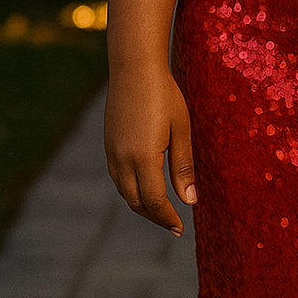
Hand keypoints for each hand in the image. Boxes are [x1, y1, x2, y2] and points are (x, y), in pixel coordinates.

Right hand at [104, 66, 196, 235]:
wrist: (134, 67)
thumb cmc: (165, 95)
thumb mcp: (181, 130)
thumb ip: (183, 167)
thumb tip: (189, 201)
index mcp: (143, 158)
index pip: (154, 201)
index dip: (167, 218)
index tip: (180, 229)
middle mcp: (122, 160)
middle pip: (136, 202)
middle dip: (155, 216)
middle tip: (173, 224)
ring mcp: (111, 152)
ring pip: (124, 191)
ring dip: (142, 204)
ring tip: (161, 210)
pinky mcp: (108, 144)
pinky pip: (118, 177)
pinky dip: (131, 189)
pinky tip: (145, 186)